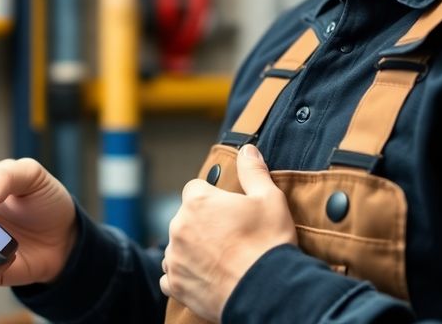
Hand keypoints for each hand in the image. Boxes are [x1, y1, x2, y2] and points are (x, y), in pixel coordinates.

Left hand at [160, 144, 296, 320]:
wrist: (266, 291)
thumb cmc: (268, 243)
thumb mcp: (269, 199)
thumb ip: (254, 171)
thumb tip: (248, 149)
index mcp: (198, 202)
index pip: (195, 190)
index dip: (213, 200)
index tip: (229, 212)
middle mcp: (179, 227)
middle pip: (186, 219)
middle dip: (203, 226)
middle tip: (231, 239)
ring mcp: (174, 257)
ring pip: (178, 247)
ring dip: (192, 250)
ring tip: (221, 260)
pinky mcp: (175, 284)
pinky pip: (172, 276)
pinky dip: (186, 276)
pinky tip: (207, 278)